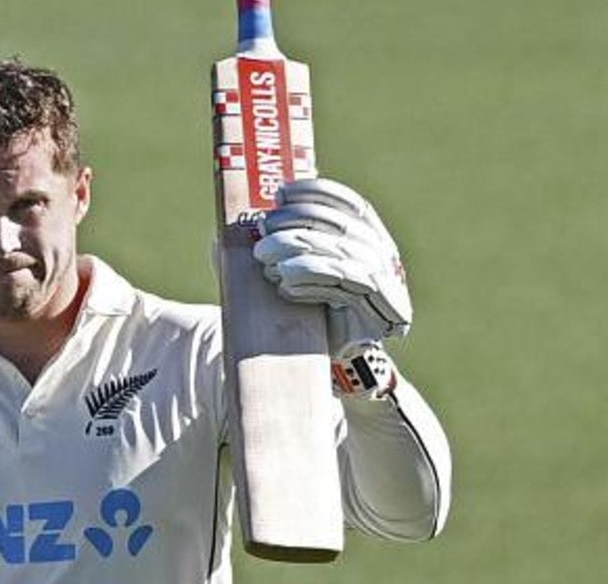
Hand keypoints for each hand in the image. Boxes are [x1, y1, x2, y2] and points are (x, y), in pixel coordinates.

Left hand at [253, 178, 411, 351]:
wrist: (310, 366)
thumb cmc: (292, 311)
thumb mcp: (276, 272)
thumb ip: (261, 248)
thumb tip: (226, 229)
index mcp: (367, 239)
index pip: (350, 205)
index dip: (318, 193)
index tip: (281, 192)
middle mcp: (381, 258)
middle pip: (343, 228)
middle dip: (300, 220)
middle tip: (262, 225)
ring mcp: (382, 286)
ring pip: (342, 255)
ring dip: (299, 248)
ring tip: (263, 255)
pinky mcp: (374, 315)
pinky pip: (344, 287)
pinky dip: (312, 279)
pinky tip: (285, 285)